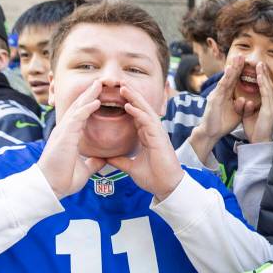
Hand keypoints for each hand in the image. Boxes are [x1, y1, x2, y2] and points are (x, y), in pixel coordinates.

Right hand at [38, 79, 105, 197]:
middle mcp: (65, 131)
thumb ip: (94, 162)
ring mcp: (63, 132)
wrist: (51, 187)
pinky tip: (96, 101)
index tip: (101, 96)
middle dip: (89, 94)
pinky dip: (86, 109)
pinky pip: (77, 119)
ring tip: (99, 85)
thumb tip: (104, 159)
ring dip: (89, 96)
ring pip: (77, 109)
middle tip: (100, 82)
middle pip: (78, 107)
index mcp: (70, 136)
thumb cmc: (63, 179)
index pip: (81, 115)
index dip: (90, 104)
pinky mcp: (64, 136)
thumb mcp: (85, 169)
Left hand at [106, 84, 183, 200]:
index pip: (136, 115)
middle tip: (119, 84)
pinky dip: (138, 113)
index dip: (127, 104)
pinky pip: (148, 122)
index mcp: (147, 136)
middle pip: (141, 109)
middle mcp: (153, 132)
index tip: (116, 95)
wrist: (166, 188)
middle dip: (131, 96)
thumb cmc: (154, 178)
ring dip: (134, 99)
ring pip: (145, 111)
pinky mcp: (159, 139)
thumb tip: (106, 157)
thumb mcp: (131, 168)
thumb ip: (120, 160)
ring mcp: (157, 134)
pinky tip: (129, 106)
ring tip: (123, 87)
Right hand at [187, 55, 245, 159]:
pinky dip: (226, 78)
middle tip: (242, 55)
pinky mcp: (214, 100)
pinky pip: (222, 87)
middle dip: (236, 66)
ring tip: (237, 59)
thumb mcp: (236, 113)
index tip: (247, 62)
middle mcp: (220, 92)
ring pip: (226, 79)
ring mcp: (216, 95)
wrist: (211, 133)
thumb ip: (241, 106)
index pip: (234, 81)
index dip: (240, 72)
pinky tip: (230, 70)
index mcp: (226, 95)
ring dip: (232, 69)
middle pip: (230, 77)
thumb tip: (245, 100)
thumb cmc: (223, 123)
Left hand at [240, 61, 272, 143]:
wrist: (259, 142)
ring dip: (264, 75)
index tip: (259, 68)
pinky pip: (266, 94)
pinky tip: (260, 76)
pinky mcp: (270, 110)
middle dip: (265, 73)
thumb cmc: (255, 130)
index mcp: (269, 106)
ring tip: (260, 64)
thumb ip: (250, 107)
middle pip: (270, 85)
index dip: (264, 78)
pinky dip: (263, 83)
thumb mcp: (251, 115)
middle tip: (261, 62)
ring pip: (269, 87)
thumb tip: (247, 101)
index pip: (267, 89)